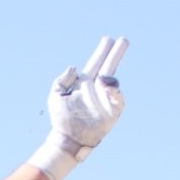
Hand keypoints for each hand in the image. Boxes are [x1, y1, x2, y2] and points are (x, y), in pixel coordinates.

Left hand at [30, 36, 127, 179]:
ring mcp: (105, 99)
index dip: (102, 52)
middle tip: (123, 40)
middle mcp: (97, 89)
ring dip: (111, 75)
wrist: (68, 139)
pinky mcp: (112, 111)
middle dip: (115, 54)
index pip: (95, 63)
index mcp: (84, 84)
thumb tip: (73, 67)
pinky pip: (118, 98)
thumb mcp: (55, 97)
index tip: (108, 39)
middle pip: (108, 67)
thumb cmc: (61, 120)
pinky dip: (114, 91)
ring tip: (103, 78)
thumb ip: (61, 81)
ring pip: (113, 81)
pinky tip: (107, 86)